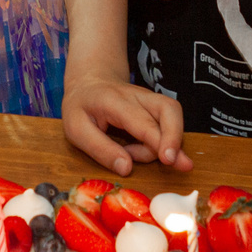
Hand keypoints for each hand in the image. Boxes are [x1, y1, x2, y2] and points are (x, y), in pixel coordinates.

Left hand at [61, 75, 193, 176]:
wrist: (89, 82)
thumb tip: (127, 169)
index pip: (144, 121)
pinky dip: (161, 141)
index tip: (168, 160)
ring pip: (173, 115)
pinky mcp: (156, 107)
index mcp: (115, 101)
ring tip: (136, 155)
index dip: (159, 140)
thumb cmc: (81, 107)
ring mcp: (150, 100)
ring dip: (166, 142)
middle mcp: (138, 96)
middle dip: (175, 138)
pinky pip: (168, 123)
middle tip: (174, 162)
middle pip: (169, 109)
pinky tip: (138, 149)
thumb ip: (100, 149)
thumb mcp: (76, 129)